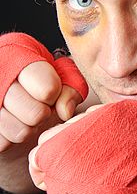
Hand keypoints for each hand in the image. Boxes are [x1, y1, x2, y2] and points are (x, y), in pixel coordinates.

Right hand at [0, 33, 87, 152]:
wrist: (12, 97)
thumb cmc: (38, 84)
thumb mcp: (60, 75)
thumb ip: (72, 85)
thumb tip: (64, 110)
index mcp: (16, 50)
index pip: (48, 89)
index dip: (55, 96)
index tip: (49, 91)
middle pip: (36, 114)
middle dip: (42, 114)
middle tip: (36, 106)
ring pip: (20, 131)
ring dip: (27, 128)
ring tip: (21, 115)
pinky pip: (4, 142)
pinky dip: (10, 139)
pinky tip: (7, 123)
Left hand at [29, 100, 136, 193]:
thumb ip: (118, 132)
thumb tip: (90, 120)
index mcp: (135, 113)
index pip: (98, 117)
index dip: (97, 147)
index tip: (112, 169)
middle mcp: (110, 113)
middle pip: (74, 124)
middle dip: (76, 154)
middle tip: (95, 181)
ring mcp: (84, 129)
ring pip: (52, 136)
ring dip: (58, 165)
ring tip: (81, 187)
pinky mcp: (59, 147)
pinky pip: (37, 154)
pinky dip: (43, 175)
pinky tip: (64, 189)